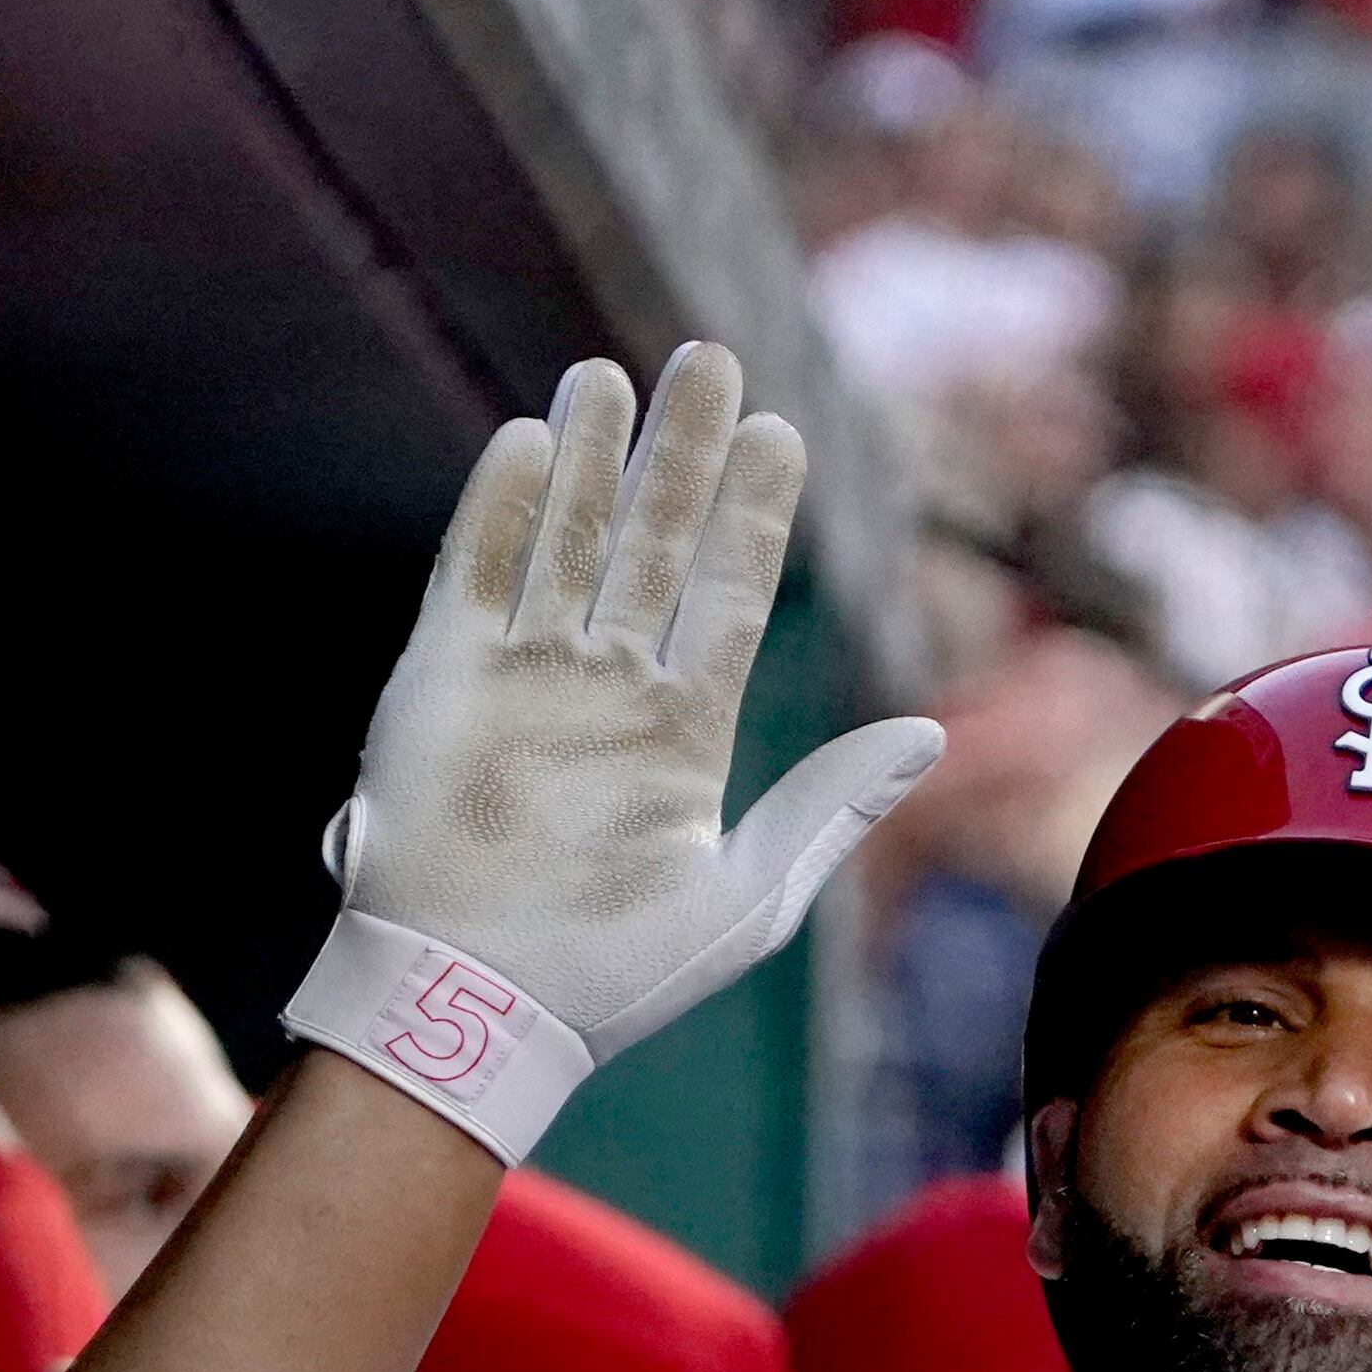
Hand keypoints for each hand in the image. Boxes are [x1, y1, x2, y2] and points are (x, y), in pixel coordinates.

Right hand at [295, 341, 947, 1157]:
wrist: (477, 1009)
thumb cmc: (615, 976)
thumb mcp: (747, 899)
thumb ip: (829, 806)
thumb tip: (927, 735)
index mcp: (683, 730)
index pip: (730, 595)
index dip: (753, 514)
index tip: (782, 432)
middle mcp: (608, 688)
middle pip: (653, 543)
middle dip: (681, 454)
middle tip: (709, 362)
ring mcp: (525, 676)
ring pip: (567, 540)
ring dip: (592, 458)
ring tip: (613, 374)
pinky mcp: (444, 678)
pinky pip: (476, 571)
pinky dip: (504, 506)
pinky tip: (537, 438)